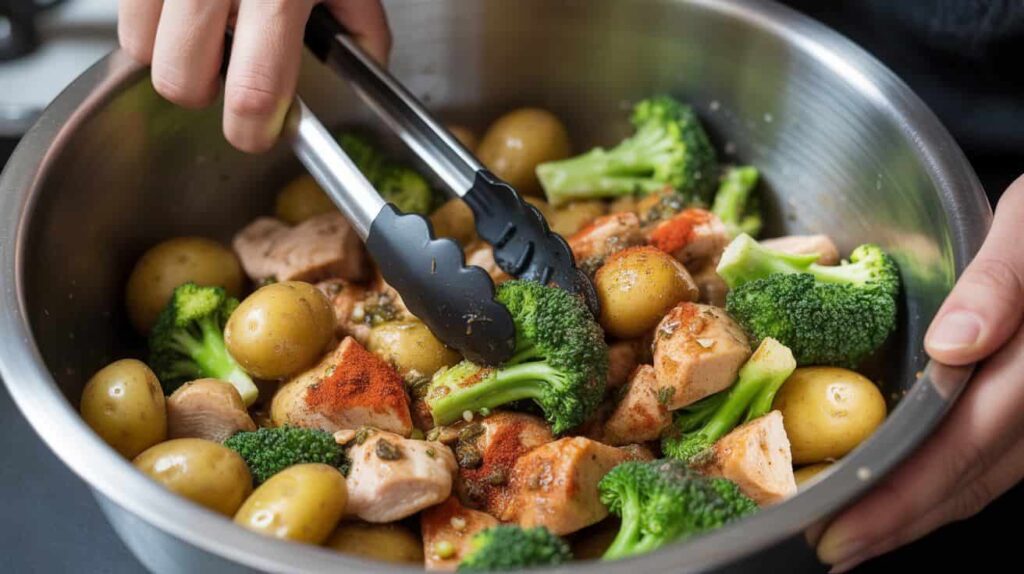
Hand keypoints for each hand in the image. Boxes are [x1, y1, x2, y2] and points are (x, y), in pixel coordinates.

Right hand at [118, 0, 390, 152]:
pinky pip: (125, 5)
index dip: (254, 129)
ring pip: (138, 47)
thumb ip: (360, 19)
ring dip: (170, 50)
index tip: (262, 131)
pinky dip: (151, 12)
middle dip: (203, 91)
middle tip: (229, 70)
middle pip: (177, 82)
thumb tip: (366, 65)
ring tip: (205, 26)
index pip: (254, 91)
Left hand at [817, 175, 1023, 571]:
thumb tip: (953, 348)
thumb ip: (1002, 281)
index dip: (903, 493)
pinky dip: (941, 482)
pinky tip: (900, 493)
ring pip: (984, 477)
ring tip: (855, 536)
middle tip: (831, 549)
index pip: (966, 440)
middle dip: (899, 521)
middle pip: (972, 476)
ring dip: (917, 512)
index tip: (842, 528)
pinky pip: (989, 456)